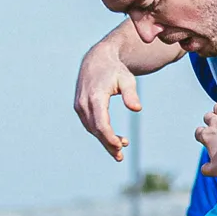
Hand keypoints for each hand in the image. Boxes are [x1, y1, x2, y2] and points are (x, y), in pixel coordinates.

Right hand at [72, 37, 139, 161]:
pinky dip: (100, 133)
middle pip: (96, 130)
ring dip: (105, 140)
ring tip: (121, 148)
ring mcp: (79, 106)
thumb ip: (131, 94)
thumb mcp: (127, 79)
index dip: (109, 138)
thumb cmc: (115, 70)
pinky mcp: (79, 107)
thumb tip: (137, 108)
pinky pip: (89, 124)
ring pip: (91, 129)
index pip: (100, 124)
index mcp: (95, 97)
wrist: (97, 59)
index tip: (120, 145)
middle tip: (120, 156)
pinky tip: (113, 139)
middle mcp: (84, 103)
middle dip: (108, 144)